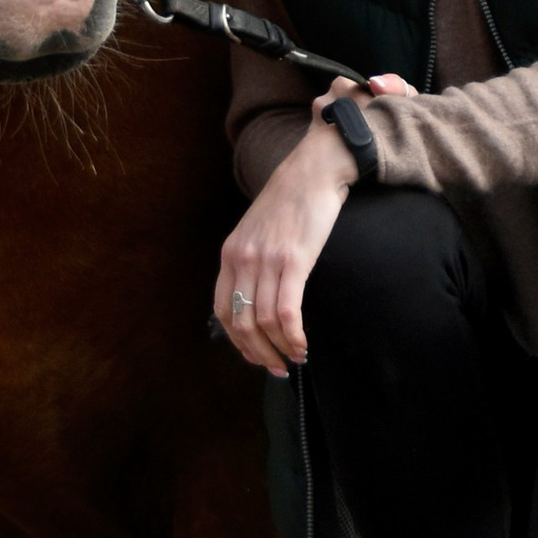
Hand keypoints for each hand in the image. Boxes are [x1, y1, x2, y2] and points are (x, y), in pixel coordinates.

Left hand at [214, 75, 416, 373]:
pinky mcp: (294, 259)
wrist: (315, 168)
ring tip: (296, 359)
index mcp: (231, 253)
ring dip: (279, 350)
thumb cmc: (292, 199)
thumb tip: (260, 299)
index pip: (223, 310)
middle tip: (277, 368)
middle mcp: (243, 258)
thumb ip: (252, 260)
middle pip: (241, 323)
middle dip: (258, 354)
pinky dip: (293, 336)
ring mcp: (267, 259)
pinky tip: (303, 344)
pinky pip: (287, 312)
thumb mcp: (258, 230)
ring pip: (264, 323)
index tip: (255, 356)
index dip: (237, 342)